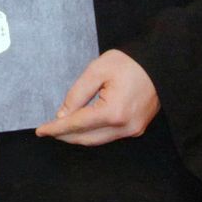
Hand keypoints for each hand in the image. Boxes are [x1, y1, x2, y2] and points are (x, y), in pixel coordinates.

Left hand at [35, 49, 159, 145]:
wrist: (161, 63)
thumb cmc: (129, 62)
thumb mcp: (97, 70)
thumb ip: (77, 94)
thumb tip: (63, 116)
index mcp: (113, 112)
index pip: (77, 124)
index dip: (56, 129)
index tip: (40, 131)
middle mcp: (124, 127)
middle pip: (86, 138)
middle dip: (65, 135)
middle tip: (48, 130)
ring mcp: (133, 130)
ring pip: (98, 140)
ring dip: (78, 136)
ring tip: (62, 128)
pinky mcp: (137, 128)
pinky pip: (109, 136)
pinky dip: (93, 133)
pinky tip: (83, 125)